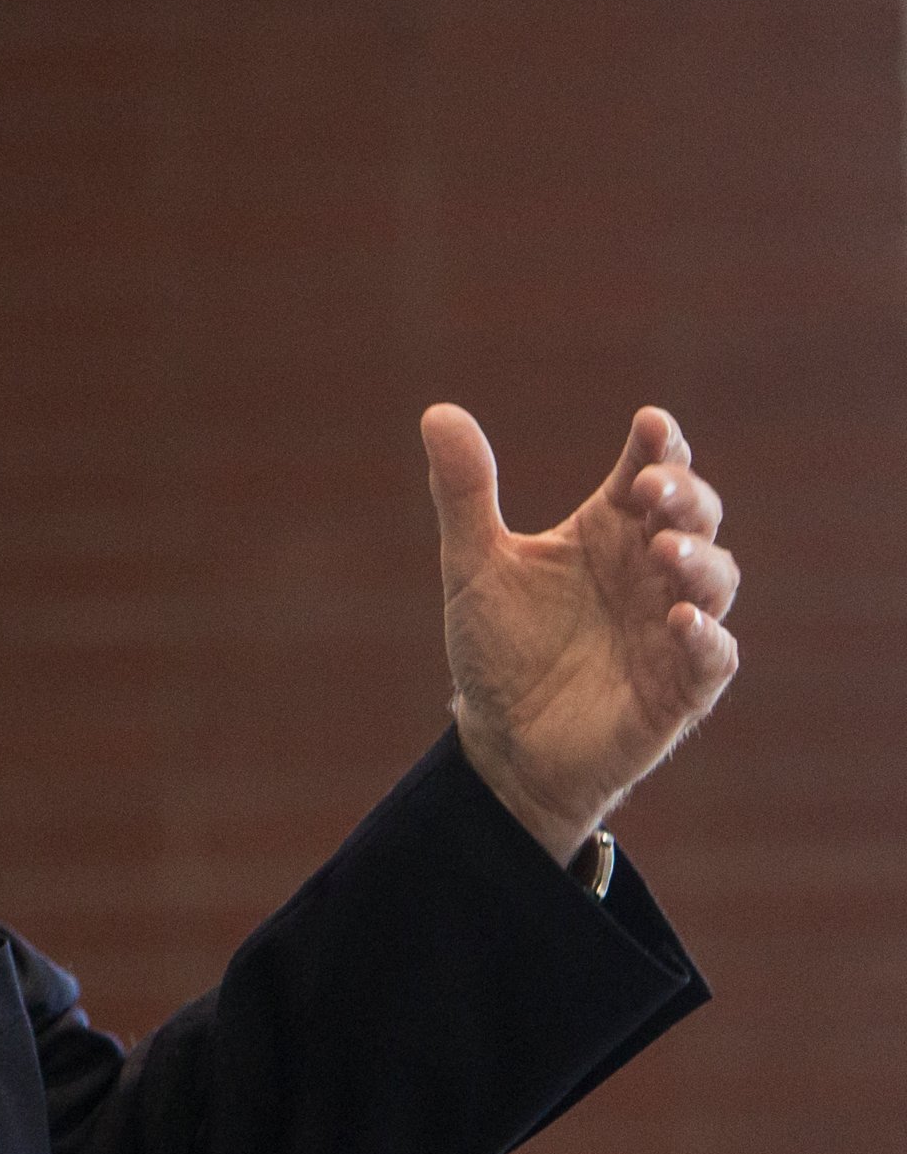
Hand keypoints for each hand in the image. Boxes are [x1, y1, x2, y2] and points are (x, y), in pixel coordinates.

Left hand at [421, 404, 739, 863]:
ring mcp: (672, 628)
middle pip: (695, 517)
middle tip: (652, 487)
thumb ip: (464, 493)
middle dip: (685, 496)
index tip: (652, 424)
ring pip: (716, 581)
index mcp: (609, 532)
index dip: (660, 447)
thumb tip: (438, 412)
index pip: (648, 473)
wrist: (502, 742)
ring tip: (665, 547)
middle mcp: (650, 571)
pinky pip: (712, 658)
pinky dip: (706, 637)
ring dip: (699, 559)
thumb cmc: (500, 646)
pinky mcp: (680, 688)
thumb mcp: (474, 566)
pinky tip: (683, 620)